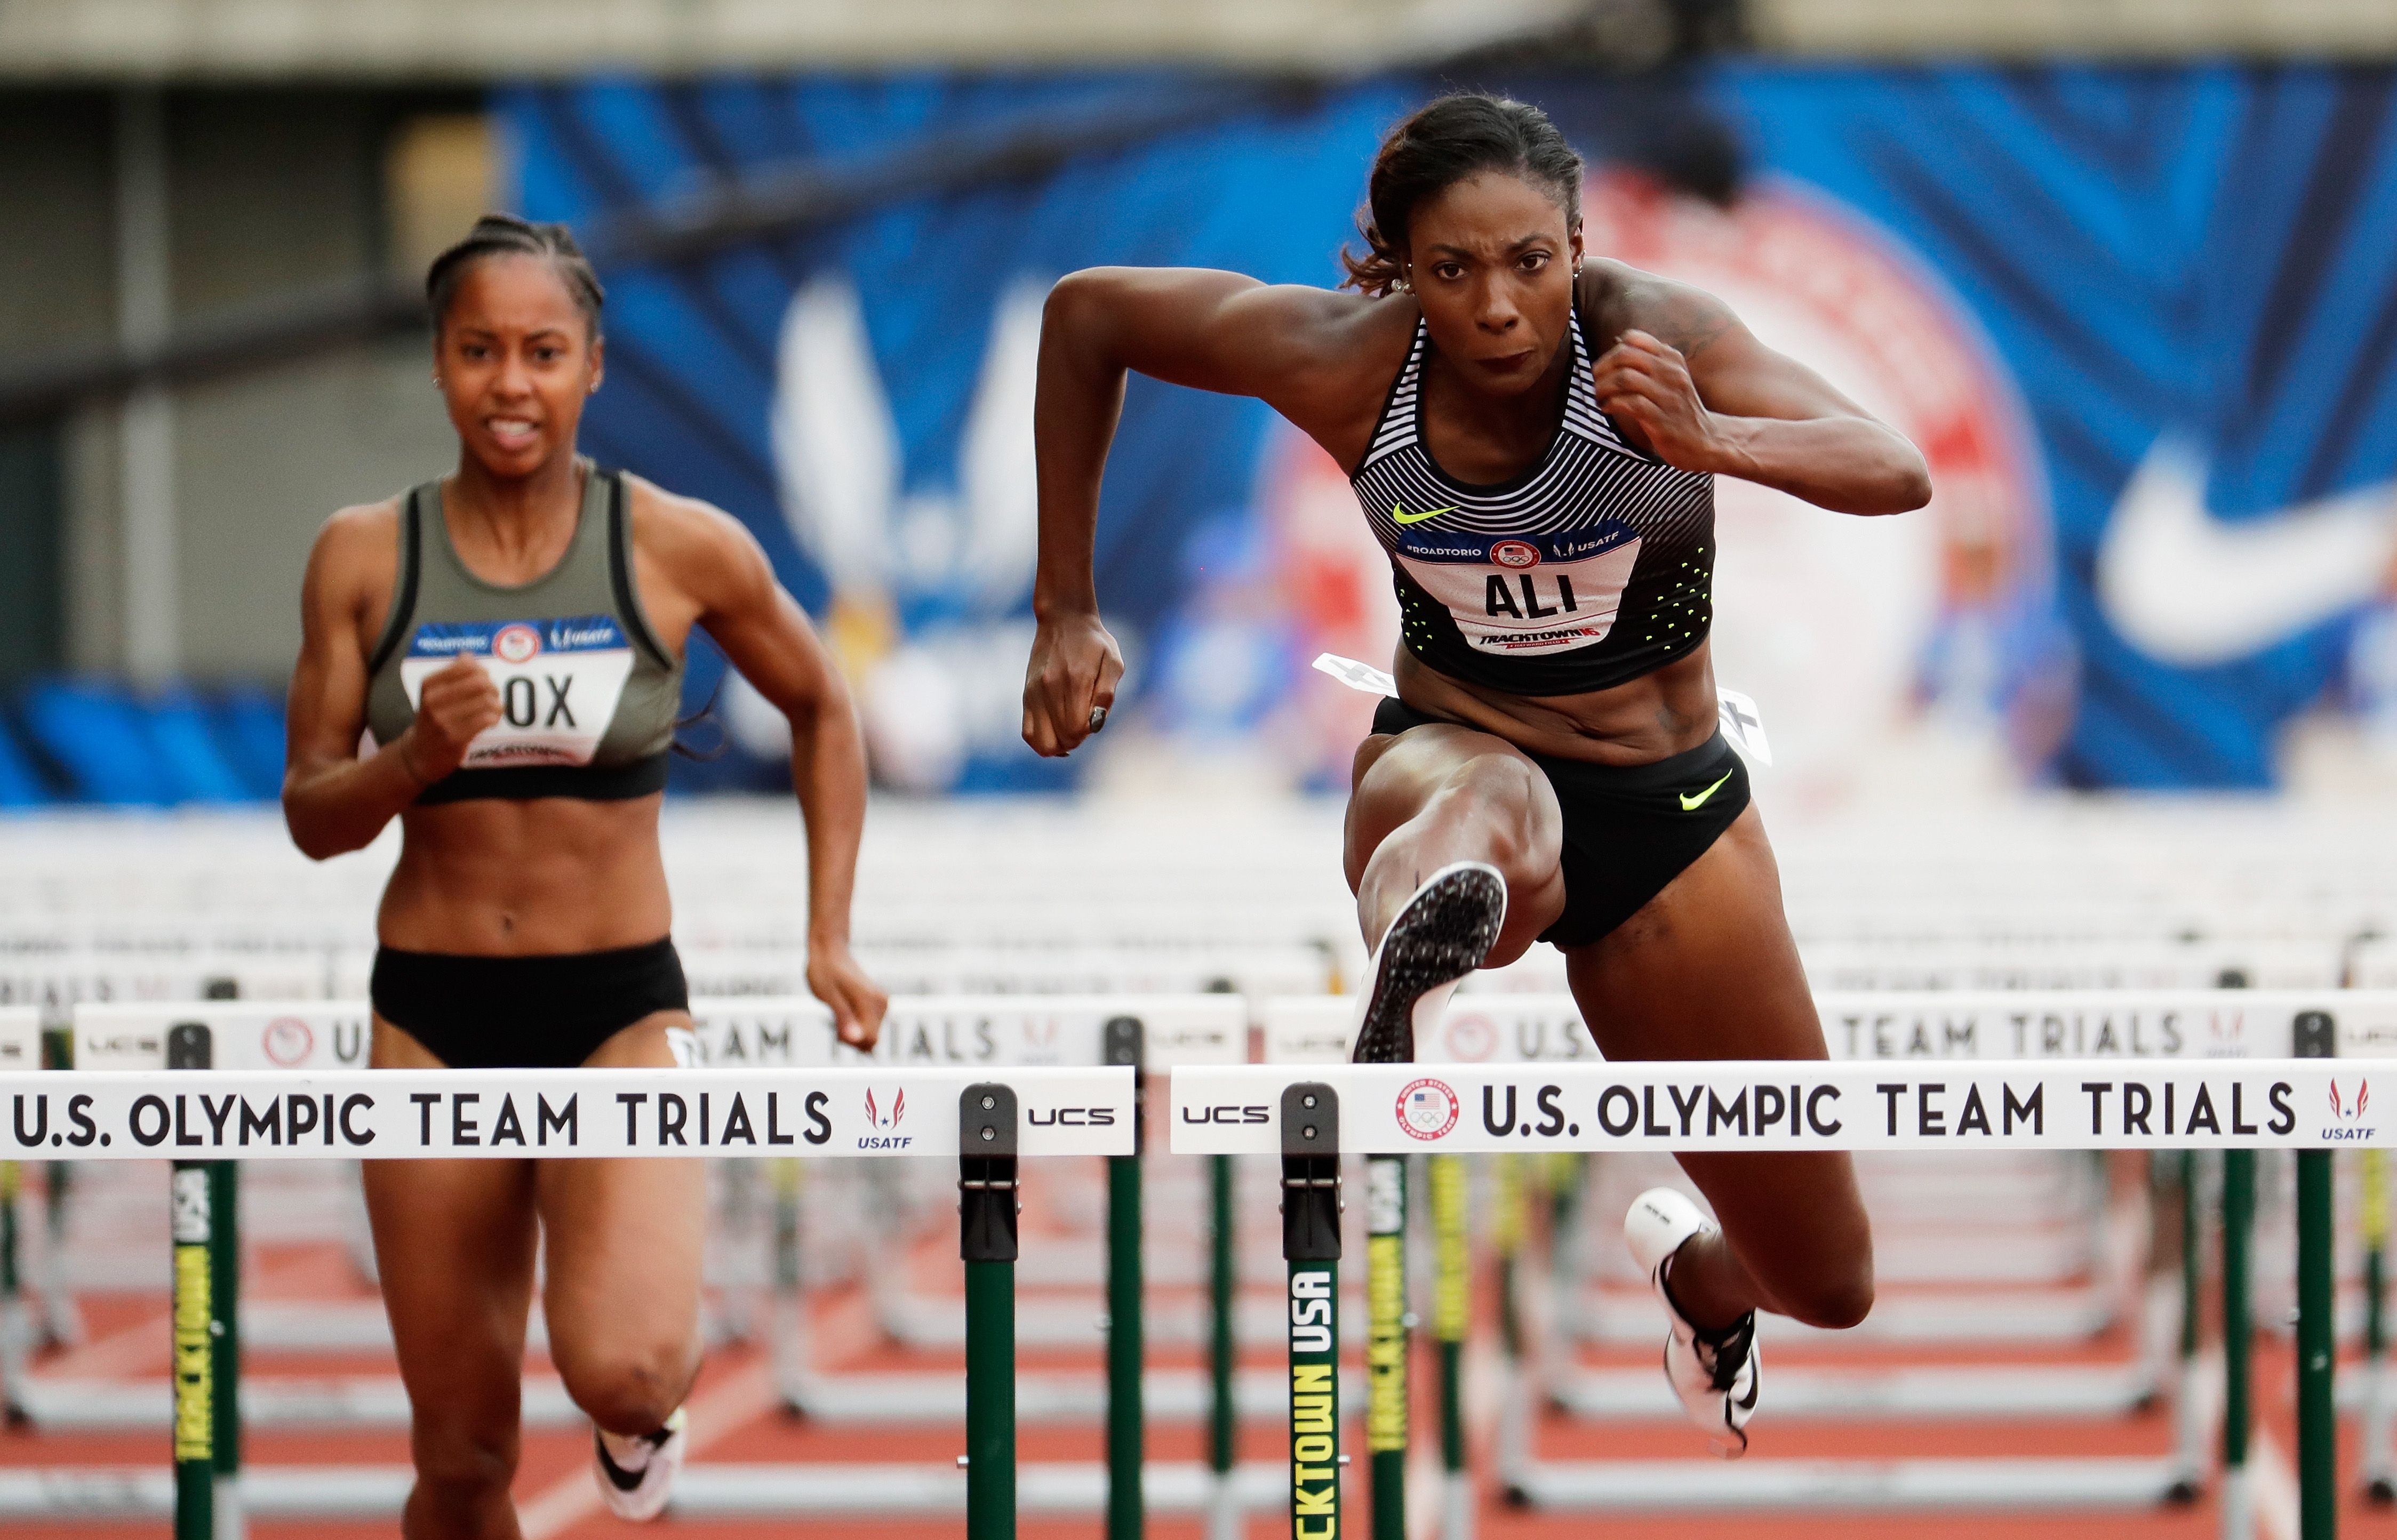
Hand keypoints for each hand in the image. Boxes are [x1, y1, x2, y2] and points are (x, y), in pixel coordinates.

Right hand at [398, 655, 501, 781]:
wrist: (420, 753)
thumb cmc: (433, 719)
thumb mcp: (434, 694)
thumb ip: (452, 674)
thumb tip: (469, 656)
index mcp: (429, 685)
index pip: (465, 666)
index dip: (481, 670)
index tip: (484, 678)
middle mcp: (433, 700)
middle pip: (480, 682)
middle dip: (492, 687)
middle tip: (493, 694)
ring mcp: (443, 720)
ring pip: (486, 701)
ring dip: (496, 704)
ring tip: (494, 709)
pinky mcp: (455, 737)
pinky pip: (486, 720)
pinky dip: (494, 717)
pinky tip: (491, 720)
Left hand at [807, 943, 888, 1049]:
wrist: (830, 950)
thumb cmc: (824, 971)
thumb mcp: (828, 996)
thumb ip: (843, 1018)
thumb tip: (855, 1039)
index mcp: (870, 1001)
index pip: (870, 1040)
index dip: (851, 1042)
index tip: (835, 1028)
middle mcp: (882, 1003)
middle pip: (871, 1040)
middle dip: (851, 1037)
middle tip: (834, 1018)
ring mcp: (882, 1003)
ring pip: (870, 1034)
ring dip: (853, 1030)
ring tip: (839, 1012)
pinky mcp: (879, 1004)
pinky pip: (870, 1026)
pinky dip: (856, 1025)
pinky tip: (845, 1011)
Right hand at [1021, 609, 1123, 757]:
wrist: (1063, 618)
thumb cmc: (1094, 642)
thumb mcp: (1113, 662)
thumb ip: (1106, 694)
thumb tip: (1095, 724)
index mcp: (1075, 680)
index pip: (1076, 729)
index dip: (1088, 732)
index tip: (1092, 718)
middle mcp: (1051, 688)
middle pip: (1062, 739)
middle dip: (1077, 739)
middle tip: (1083, 721)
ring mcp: (1035, 693)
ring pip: (1043, 743)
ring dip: (1060, 744)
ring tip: (1070, 729)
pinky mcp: (1026, 696)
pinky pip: (1028, 734)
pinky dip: (1043, 742)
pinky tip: (1057, 733)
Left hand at [1591, 330, 1728, 473]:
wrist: (1705, 440)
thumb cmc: (1679, 409)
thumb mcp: (1669, 378)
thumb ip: (1648, 361)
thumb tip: (1618, 342)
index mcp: (1671, 359)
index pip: (1634, 338)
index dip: (1611, 352)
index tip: (1604, 369)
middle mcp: (1671, 373)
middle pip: (1625, 355)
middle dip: (1602, 368)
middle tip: (1594, 383)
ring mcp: (1668, 396)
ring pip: (1625, 378)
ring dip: (1602, 387)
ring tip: (1598, 397)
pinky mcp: (1663, 419)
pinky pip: (1631, 403)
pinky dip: (1612, 404)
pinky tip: (1607, 408)